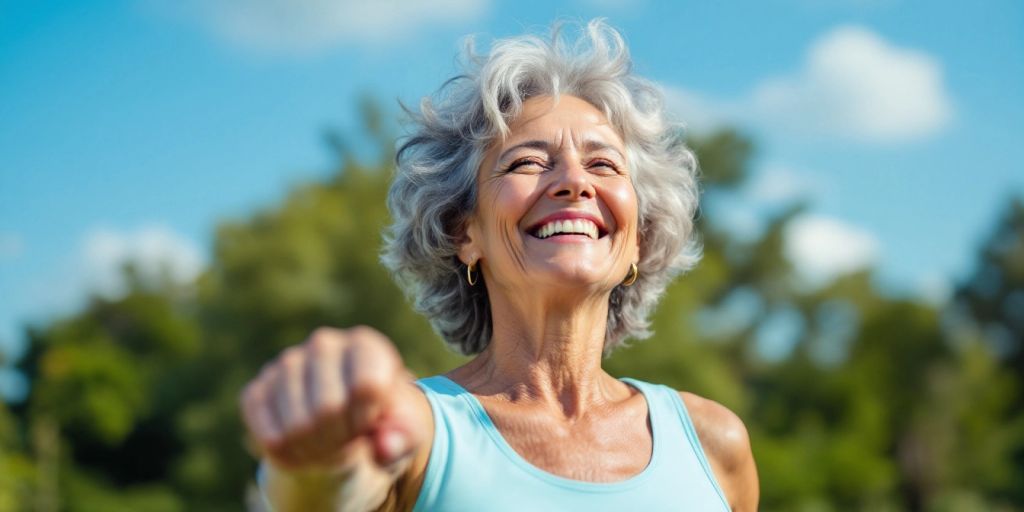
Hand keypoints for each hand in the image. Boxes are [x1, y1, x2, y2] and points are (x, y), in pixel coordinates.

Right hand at [240, 326, 422, 473]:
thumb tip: (386, 447)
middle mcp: (324, 344)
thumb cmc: (381, 425)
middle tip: (349, 442)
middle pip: (328, 408)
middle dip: (342, 439)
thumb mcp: (405, 432)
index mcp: (366, 344)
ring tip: (329, 445)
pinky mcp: (256, 391)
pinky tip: (303, 448)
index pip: (366, 385)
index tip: (371, 424)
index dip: (369, 418)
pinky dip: (289, 456)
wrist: (345, 429)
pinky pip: (269, 436)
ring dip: (316, 452)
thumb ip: (404, 438)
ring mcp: (286, 364)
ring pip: (297, 427)